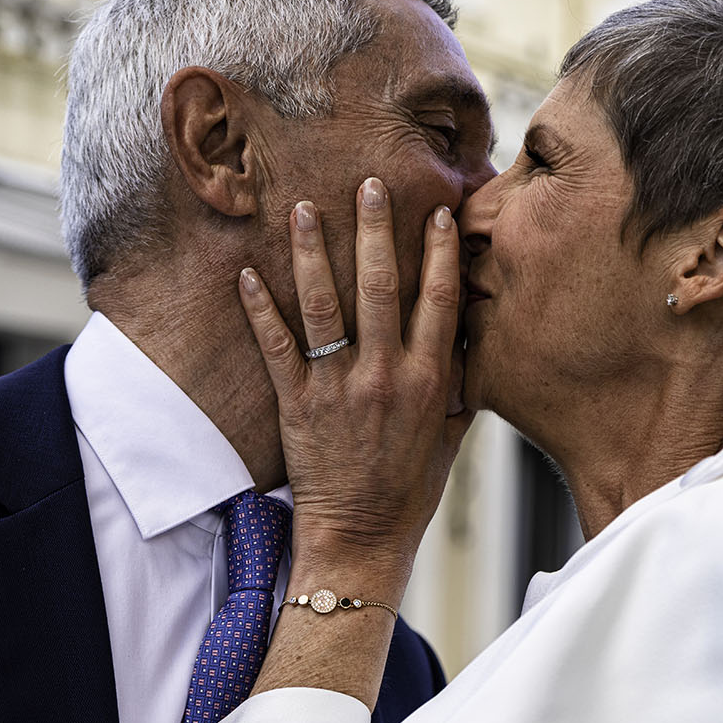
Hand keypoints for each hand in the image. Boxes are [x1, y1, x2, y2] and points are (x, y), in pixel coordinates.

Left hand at [237, 177, 473, 589]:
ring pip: (325, 307)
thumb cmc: (409, 490)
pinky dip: (261, 309)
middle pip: (381, 288)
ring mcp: (338, 388)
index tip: (438, 212)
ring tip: (307, 208)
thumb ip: (461, 383)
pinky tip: (248, 273)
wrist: (361, 538)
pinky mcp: (298, 404)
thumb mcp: (450, 436)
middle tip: (369, 183)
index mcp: (428, 381)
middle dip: (375, 231)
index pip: (438, 302)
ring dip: (315, 254)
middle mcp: (385, 376)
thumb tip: (474, 337)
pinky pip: (277, 347)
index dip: (439, 254)